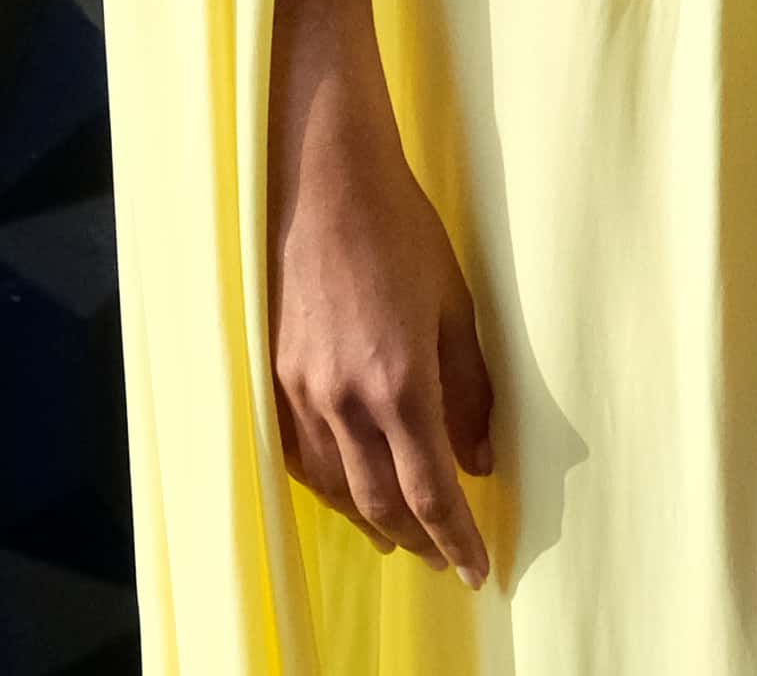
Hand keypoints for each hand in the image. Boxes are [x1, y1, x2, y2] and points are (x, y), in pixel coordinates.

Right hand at [269, 48, 496, 583]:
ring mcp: (303, 395)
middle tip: (446, 561)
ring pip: (338, 488)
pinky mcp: (275, 380)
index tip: (478, 569)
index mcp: (401, 383)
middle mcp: (347, 401)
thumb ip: (469, 389)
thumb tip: (481, 458)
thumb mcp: (454, 306)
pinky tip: (348, 494)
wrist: (326, 188)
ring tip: (404, 539)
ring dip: (373, 521)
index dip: (456, 536)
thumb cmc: (402, 234)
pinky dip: (330, 489)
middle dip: (419, 539)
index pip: (431, 488)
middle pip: (381, 502)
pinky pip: (302, 458)